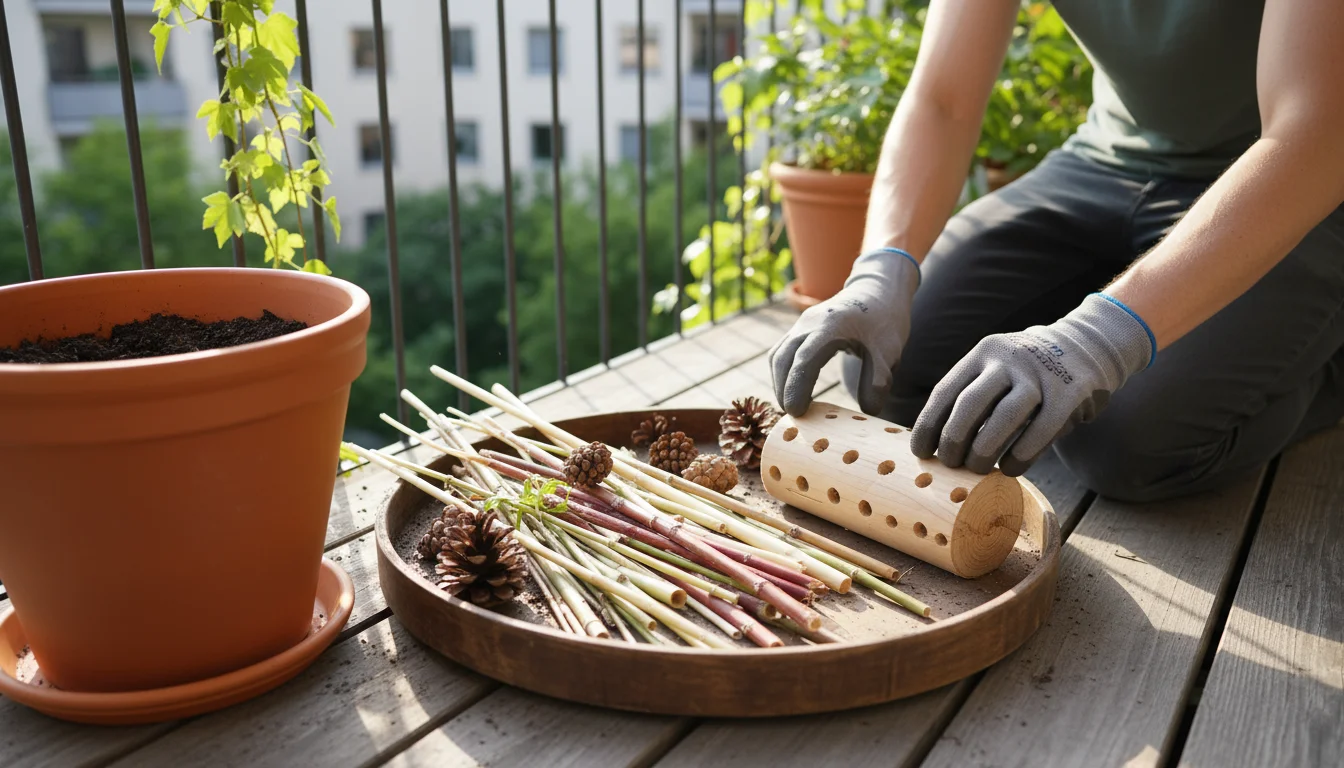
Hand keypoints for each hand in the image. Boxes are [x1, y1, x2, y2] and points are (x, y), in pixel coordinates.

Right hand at [769, 248, 920, 415]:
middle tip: (792, 417)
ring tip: (791, 407)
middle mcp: (810, 322)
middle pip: (783, 358)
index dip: (797, 387)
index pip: (805, 359)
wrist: (879, 291)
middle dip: (783, 389)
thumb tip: (867, 411)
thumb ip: (878, 381)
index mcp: (832, 326)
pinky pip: (781, 351)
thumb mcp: (890, 351)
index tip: (797, 412)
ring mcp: (802, 323)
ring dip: (779, 381)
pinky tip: (792, 389)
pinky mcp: (800, 328)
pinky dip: (782, 372)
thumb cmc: (885, 321)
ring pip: (778, 354)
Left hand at [910, 293, 1154, 475]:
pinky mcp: (1070, 392)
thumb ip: (971, 395)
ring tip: (976, 470)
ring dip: (984, 450)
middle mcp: (1008, 360)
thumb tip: (937, 443)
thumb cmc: (1028, 374)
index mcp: (982, 354)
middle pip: (970, 405)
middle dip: (954, 441)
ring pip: (1004, 417)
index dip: (929, 425)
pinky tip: (1009, 469)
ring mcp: (1040, 374)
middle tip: (949, 464)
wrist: (1087, 346)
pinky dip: (1021, 455)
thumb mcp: (996, 369)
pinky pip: (1041, 430)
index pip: (945, 392)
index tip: (920, 452)